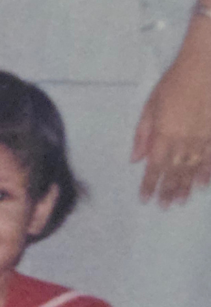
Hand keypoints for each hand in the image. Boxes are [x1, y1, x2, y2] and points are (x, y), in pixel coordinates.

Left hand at [132, 55, 210, 205]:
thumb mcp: (150, 105)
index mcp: (163, 136)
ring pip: (193, 169)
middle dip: (167, 191)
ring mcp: (203, 139)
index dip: (149, 185)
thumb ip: (143, 134)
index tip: (145, 199)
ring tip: (180, 202)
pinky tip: (203, 185)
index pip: (154, 167)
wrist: (207, 66)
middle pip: (173, 172)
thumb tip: (136, 159)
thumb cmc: (175, 82)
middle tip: (164, 207)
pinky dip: (207, 173)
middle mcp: (183, 142)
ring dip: (185, 187)